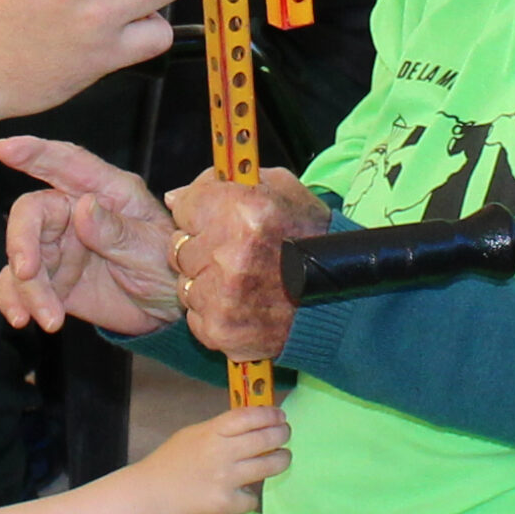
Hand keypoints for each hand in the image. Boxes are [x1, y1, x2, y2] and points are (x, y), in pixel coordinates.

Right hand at [0, 136, 181, 335]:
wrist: (170, 309)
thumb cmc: (169, 265)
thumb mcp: (151, 248)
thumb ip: (115, 230)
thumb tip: (83, 206)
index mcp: (106, 191)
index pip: (67, 163)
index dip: (35, 153)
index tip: (4, 148)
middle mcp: (75, 213)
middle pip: (32, 214)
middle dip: (22, 242)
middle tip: (27, 272)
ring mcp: (60, 247)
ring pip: (23, 257)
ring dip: (26, 288)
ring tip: (49, 319)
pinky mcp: (52, 279)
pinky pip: (21, 285)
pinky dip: (15, 300)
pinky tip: (21, 318)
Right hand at [137, 405, 292, 513]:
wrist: (152, 494)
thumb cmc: (171, 461)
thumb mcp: (193, 434)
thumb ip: (221, 430)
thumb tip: (253, 424)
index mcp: (212, 432)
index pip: (249, 417)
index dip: (269, 414)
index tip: (279, 415)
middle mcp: (222, 453)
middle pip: (266, 439)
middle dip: (282, 434)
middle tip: (285, 434)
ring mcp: (226, 479)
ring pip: (270, 466)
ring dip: (281, 460)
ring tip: (282, 458)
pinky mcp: (227, 504)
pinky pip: (252, 498)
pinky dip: (249, 496)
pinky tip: (242, 493)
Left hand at [164, 169, 332, 363]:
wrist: (340, 300)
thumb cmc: (309, 239)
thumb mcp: (279, 191)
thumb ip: (221, 183)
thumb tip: (174, 198)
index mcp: (244, 213)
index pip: (184, 206)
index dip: (200, 212)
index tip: (217, 218)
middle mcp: (230, 254)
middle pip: (179, 246)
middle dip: (202, 247)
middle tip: (234, 253)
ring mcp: (223, 296)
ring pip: (184, 282)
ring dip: (205, 281)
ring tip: (241, 280)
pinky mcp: (221, 330)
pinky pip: (194, 315)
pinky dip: (213, 311)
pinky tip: (241, 304)